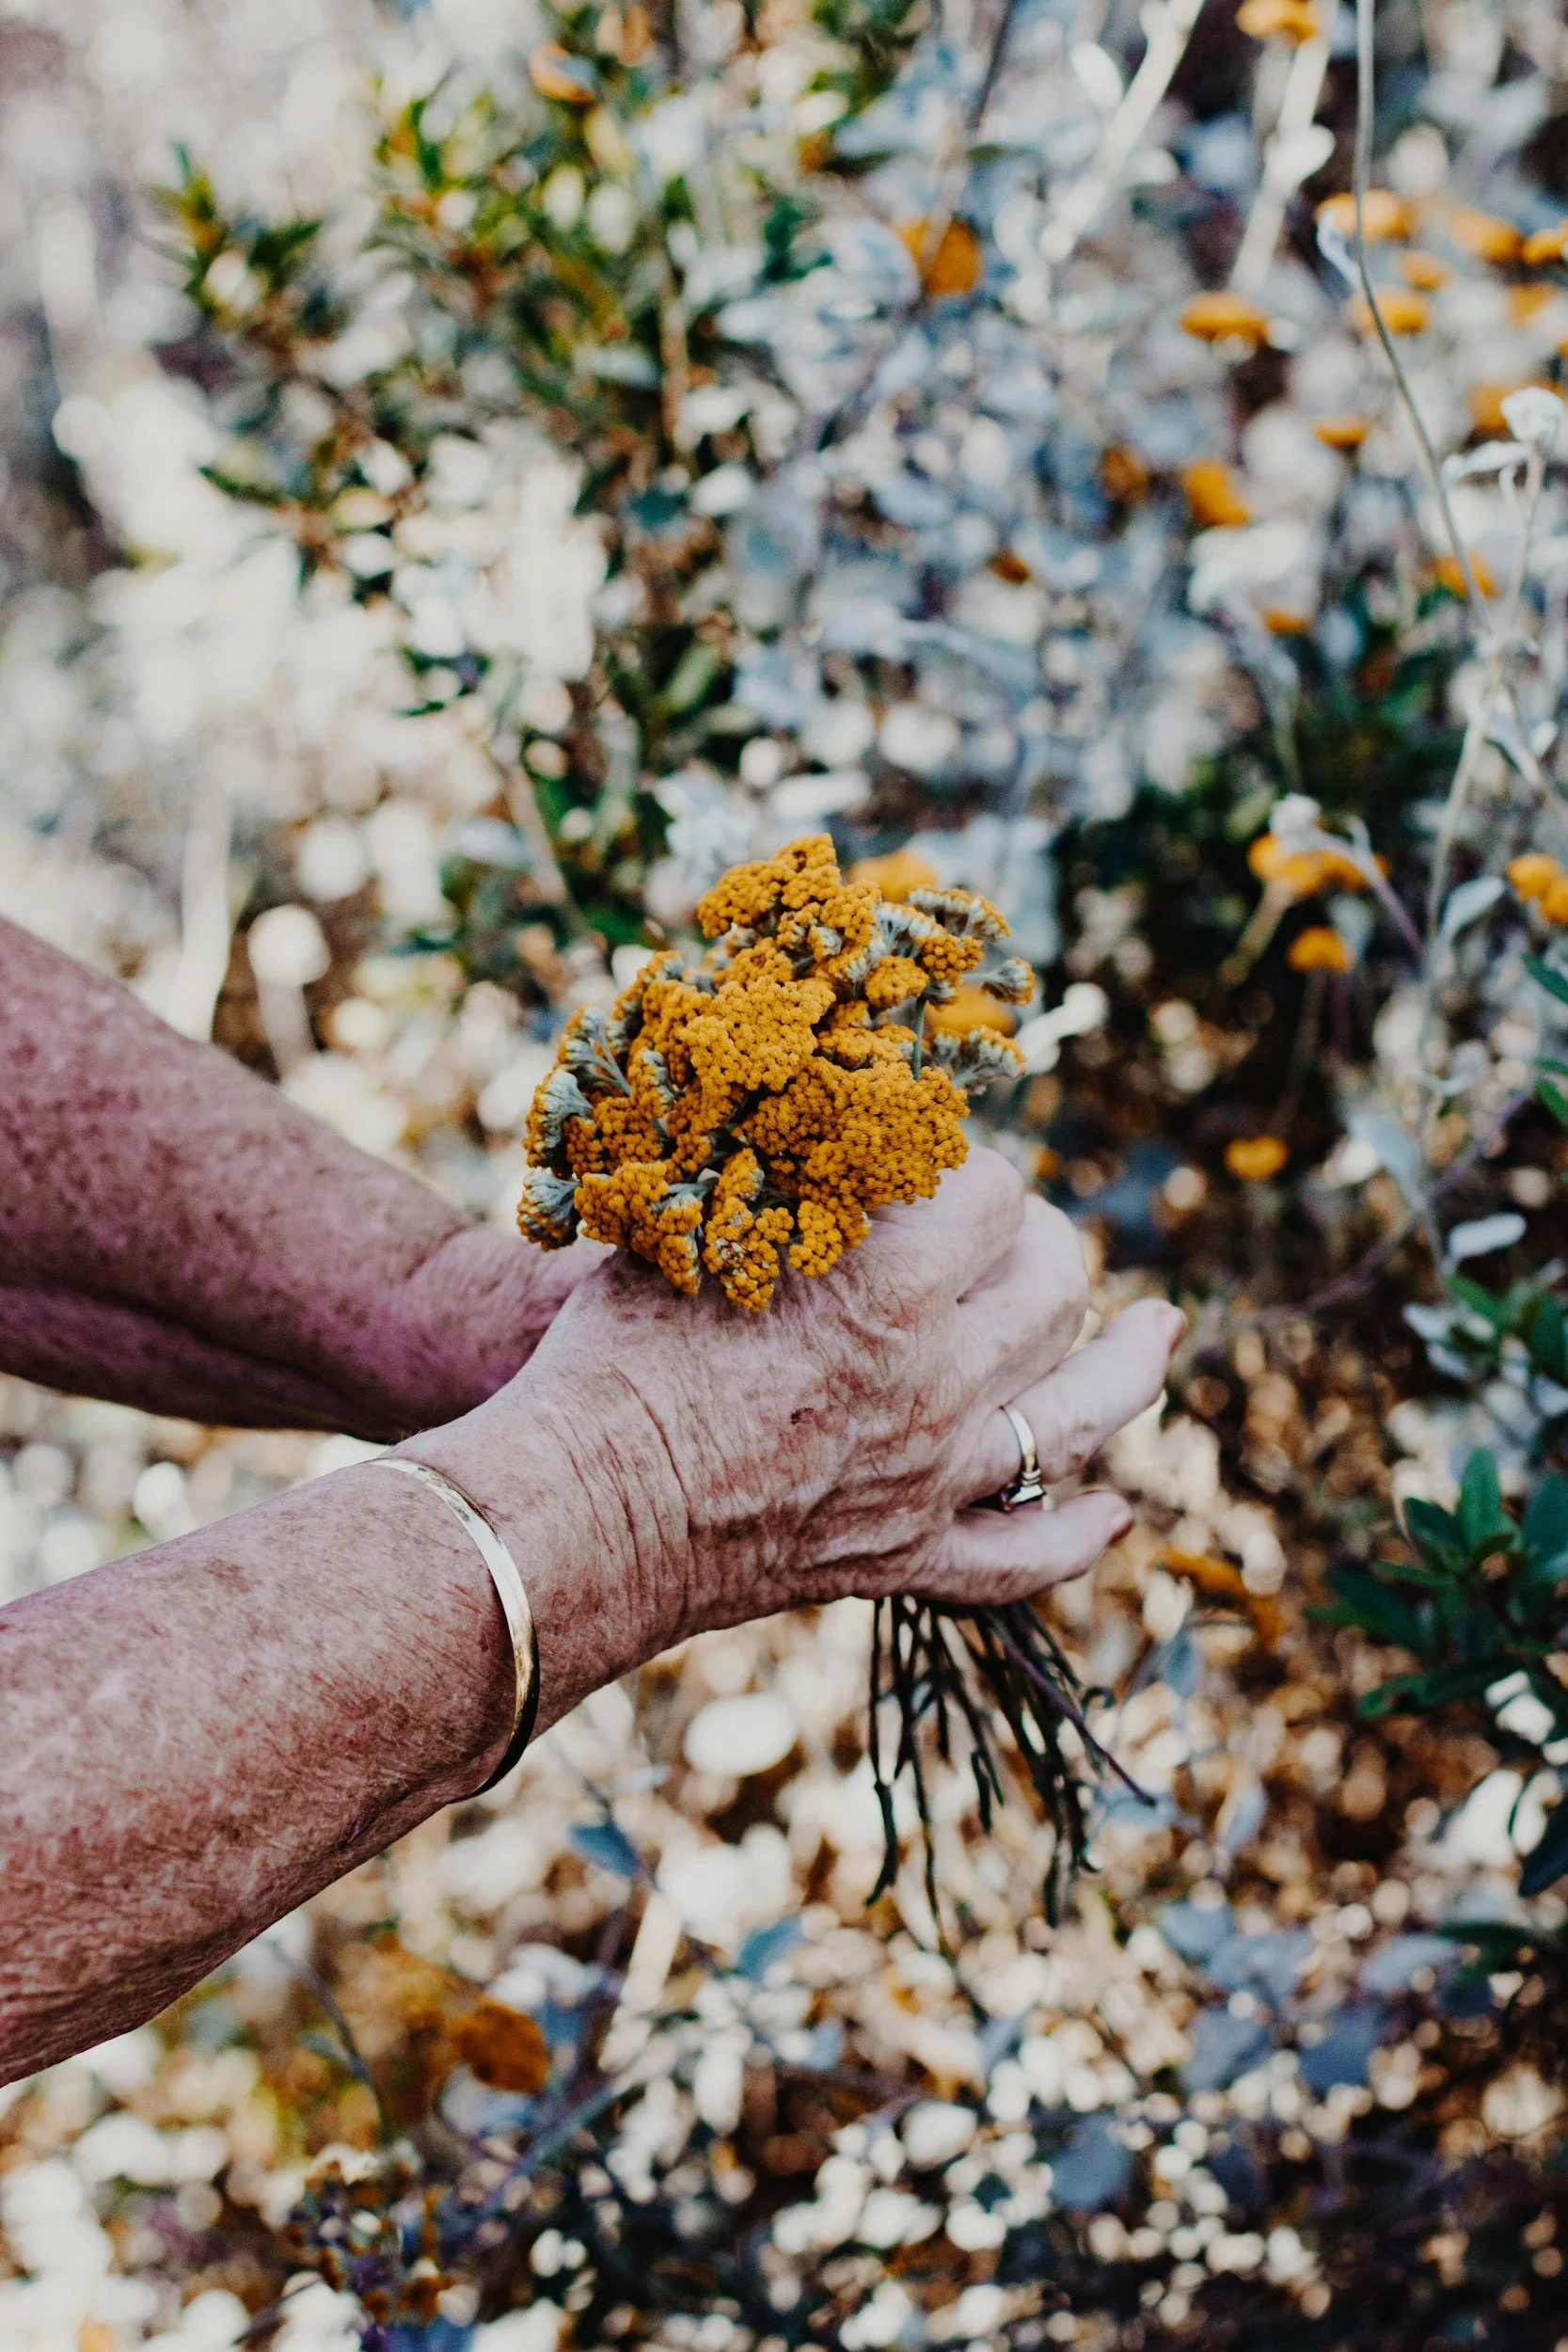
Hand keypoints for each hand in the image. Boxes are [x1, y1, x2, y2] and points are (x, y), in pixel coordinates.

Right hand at [412, 1149, 1182, 1726]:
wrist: (576, 1513)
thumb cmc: (615, 1357)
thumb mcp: (697, 1230)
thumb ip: (781, 1176)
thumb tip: (825, 1109)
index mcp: (889, 1286)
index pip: (992, 1193)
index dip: (972, 1165)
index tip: (940, 1158)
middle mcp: (939, 1381)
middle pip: (1056, 1288)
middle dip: (1048, 1240)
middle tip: (1020, 1227)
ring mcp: (936, 1479)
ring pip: (1083, 1414)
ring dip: (1130, 1364)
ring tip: (1160, 1331)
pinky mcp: (909, 1558)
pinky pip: (1028, 1554)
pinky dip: (1082, 1529)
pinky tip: (1117, 1506)